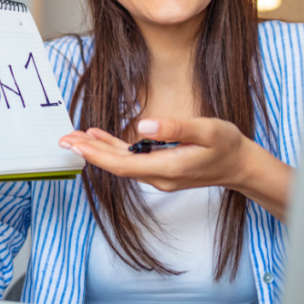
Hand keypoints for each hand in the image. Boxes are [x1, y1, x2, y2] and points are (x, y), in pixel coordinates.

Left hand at [59, 118, 252, 191]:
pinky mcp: (160, 169)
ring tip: (75, 137)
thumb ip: (176, 128)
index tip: (76, 144)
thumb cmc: (226, 145)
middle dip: (89, 152)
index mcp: (167, 168)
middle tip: (63, 139)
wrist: (240, 165)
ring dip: (98, 151)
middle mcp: (158, 176)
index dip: (97, 155)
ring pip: (121, 163)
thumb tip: (144, 127)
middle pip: (116, 166)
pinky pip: (131, 160)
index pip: (123, 164)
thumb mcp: (207, 130)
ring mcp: (159, 174)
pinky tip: (100, 138)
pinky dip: (113, 149)